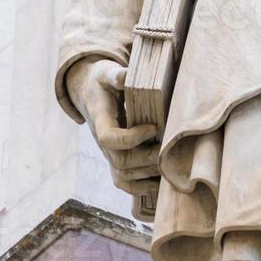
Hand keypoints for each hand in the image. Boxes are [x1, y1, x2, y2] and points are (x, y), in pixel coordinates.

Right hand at [65, 57, 160, 196]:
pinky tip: (161, 183)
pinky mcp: (116, 159)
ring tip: (169, 163)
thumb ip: (117, 76)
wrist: (91, 94)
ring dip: (148, 173)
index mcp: (100, 120)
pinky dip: (142, 187)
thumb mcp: (107, 73)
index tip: (153, 127)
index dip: (130, 138)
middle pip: (120, 161)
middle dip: (146, 158)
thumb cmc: (103, 82)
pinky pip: (124, 182)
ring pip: (123, 175)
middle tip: (168, 148)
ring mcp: (108, 153)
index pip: (108, 138)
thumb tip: (129, 75)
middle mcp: (102, 142)